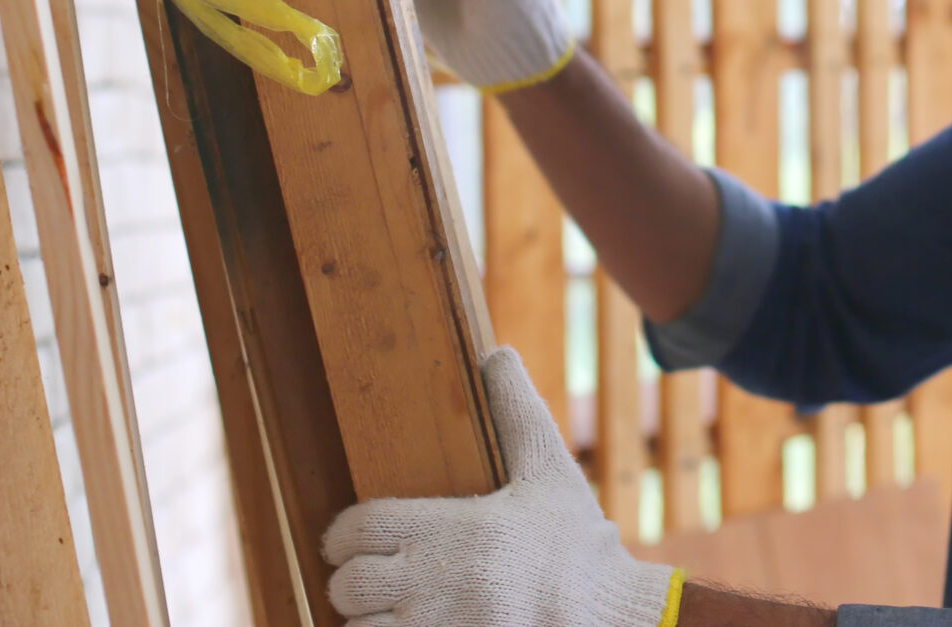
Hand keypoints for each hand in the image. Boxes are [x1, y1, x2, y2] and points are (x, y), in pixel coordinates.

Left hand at [324, 348, 681, 626]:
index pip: (362, 525)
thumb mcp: (549, 471)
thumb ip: (516, 410)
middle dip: (348, 577)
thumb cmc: (575, 543)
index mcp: (454, 528)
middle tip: (364, 572)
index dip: (341, 532)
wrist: (610, 614)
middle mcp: (438, 581)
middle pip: (349, 582)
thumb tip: (497, 352)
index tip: (346, 538)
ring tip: (382, 606)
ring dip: (363, 617)